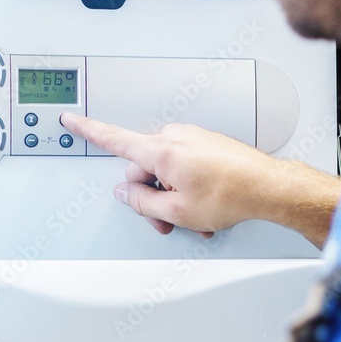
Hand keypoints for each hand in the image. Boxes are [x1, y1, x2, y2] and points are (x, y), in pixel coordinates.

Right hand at [60, 114, 340, 247]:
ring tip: (195, 220)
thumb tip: (127, 194)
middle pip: (144, 169)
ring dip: (174, 197)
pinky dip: (190, 189)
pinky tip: (206, 211)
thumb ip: (143, 203)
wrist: (269, 187)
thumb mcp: (177, 211)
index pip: (113, 138)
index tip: (71, 120)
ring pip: (167, 172)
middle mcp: (175, 138)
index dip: (88, 131)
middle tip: (167, 221)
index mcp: (161, 151)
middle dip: (151, 197)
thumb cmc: (231, 194)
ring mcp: (193, 140)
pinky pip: (186, 167)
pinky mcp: (208, 145)